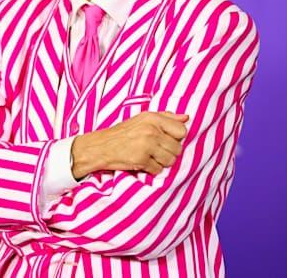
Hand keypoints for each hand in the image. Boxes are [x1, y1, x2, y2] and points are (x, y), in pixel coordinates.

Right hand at [70, 111, 189, 178]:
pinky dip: (152, 169)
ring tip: (150, 157)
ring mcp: (146, 145)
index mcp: (153, 118)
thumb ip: (166, 117)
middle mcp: (151, 130)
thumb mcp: (143, 119)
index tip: (166, 140)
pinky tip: (143, 163)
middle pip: (177, 148)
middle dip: (169, 152)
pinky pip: (158, 170)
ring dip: (162, 162)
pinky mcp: (141, 159)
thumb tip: (186, 117)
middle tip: (156, 151)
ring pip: (171, 160)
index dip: (176, 138)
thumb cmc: (123, 133)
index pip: (181, 130)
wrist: (100, 146)